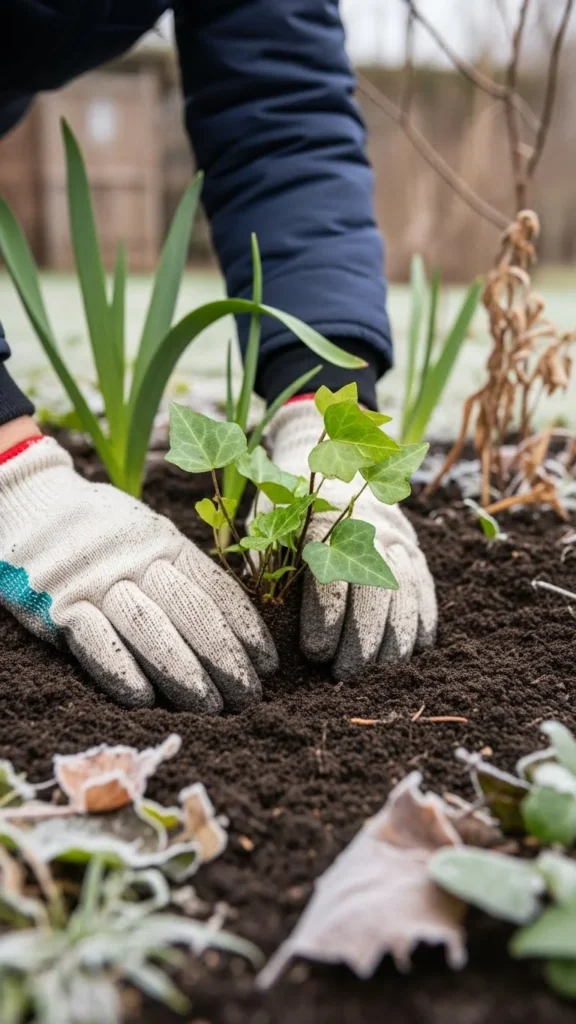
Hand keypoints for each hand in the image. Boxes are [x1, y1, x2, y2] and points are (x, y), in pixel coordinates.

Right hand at [0, 438, 276, 711]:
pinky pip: (96, 642)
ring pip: (151, 631)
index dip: (246, 630)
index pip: (217, 590)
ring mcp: (98, 582)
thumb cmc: (100, 533)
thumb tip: (231, 625)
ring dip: (184, 674)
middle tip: (248, 698)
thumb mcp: (149, 535)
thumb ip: (182, 571)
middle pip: (193, 614)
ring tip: (210, 708)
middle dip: (226, 660)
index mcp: (167, 543)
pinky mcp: (59, 605)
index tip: (267, 666)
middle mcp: (138, 561)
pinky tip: (146, 700)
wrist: (30, 503)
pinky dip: (122, 671)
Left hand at [265, 401, 436, 677]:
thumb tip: (259, 616)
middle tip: (344, 673)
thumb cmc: (287, 505)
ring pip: (406, 594)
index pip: (333, 576)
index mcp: (325, 520)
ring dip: (393, 640)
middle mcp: (369, 528)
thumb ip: (266, 560)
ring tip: (375, 674)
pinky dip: (420, 625)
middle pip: (377, 591)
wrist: (332, 462)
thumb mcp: (268, 523)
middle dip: (362, 639)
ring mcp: (398, 538)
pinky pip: (426, 591)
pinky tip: (408, 654)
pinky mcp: (416, 551)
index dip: (326, 618)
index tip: (314, 651)